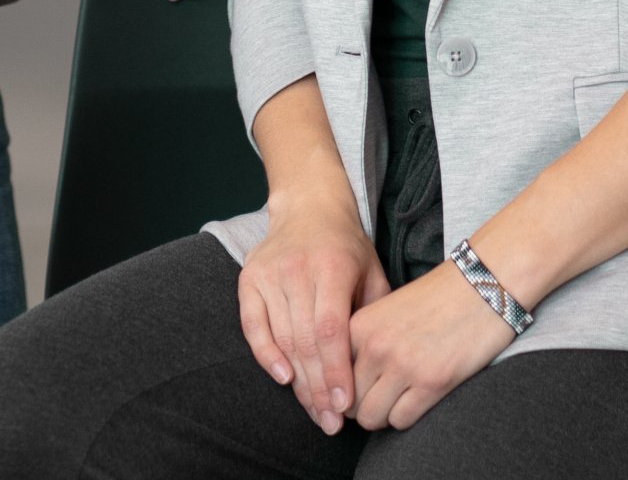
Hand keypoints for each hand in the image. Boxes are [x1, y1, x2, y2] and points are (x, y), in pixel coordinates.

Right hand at [238, 202, 389, 432]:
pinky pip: (252, 324)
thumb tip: (378, 367)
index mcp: (330, 265)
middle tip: (331, 422)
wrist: (308, 206)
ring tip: (315, 411)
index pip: (329, 328)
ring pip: (281, 337)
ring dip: (298, 381)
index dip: (335, 369)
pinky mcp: (249, 278)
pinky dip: (265, 354)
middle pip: (304, 339)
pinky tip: (283, 378)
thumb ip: (374, 314)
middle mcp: (296, 267)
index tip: (344, 404)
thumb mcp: (371, 271)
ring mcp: (269, 272)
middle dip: (318, 386)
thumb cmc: (346, 247)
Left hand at [348, 260, 513, 430]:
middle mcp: (375, 345)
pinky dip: (406, 416)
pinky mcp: (431, 383)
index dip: (343, 388)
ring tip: (398, 397)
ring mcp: (403, 365)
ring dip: (383, 414)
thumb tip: (345, 384)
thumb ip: (363, 341)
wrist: (478, 288)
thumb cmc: (434, 301)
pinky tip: (418, 397)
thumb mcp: (386, 311)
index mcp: (360, 325)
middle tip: (380, 397)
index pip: (333, 374)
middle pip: (350, 402)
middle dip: (362, 405)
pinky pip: (401, 421)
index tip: (353, 393)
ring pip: (372, 417)